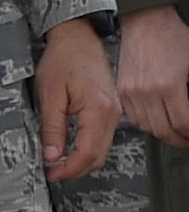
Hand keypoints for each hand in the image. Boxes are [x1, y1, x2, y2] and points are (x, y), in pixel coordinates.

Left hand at [33, 19, 117, 180]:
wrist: (79, 37)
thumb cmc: (65, 58)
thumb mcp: (50, 95)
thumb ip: (53, 128)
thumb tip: (53, 156)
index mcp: (99, 108)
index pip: (87, 152)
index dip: (68, 169)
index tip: (51, 173)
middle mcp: (113, 111)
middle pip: (100, 156)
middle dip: (76, 170)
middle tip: (54, 172)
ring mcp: (116, 110)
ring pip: (104, 149)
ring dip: (83, 161)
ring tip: (60, 162)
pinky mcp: (113, 108)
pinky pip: (105, 137)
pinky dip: (90, 149)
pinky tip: (73, 148)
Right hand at [118, 5, 188, 148]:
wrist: (145, 22)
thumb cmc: (175, 37)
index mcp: (168, 85)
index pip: (181, 122)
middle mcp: (146, 93)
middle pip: (163, 130)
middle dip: (180, 141)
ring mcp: (130, 94)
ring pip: (147, 128)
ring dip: (164, 135)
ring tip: (178, 133)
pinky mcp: (121, 92)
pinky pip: (133, 119)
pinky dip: (147, 126)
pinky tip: (160, 122)